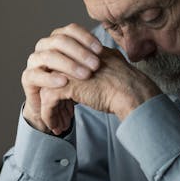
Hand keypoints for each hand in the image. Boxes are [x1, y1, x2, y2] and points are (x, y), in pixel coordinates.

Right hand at [21, 24, 102, 133]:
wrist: (55, 106)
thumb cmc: (73, 84)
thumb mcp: (85, 69)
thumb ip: (93, 58)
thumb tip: (113, 50)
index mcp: (58, 39)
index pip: (71, 30)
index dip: (86, 37)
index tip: (101, 50)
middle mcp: (45, 46)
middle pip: (60, 40)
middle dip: (80, 52)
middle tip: (96, 64)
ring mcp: (34, 61)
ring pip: (48, 56)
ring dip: (69, 64)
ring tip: (85, 75)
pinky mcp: (28, 78)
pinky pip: (36, 74)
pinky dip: (50, 78)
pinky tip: (64, 82)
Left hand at [39, 47, 160, 132]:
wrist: (131, 92)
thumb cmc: (128, 86)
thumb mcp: (114, 67)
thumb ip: (105, 64)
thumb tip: (106, 65)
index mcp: (84, 53)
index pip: (63, 71)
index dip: (63, 89)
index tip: (67, 107)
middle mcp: (73, 59)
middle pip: (52, 80)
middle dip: (54, 102)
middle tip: (59, 119)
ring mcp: (68, 71)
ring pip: (47, 90)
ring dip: (50, 111)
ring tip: (57, 126)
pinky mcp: (65, 85)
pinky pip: (48, 101)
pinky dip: (49, 115)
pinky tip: (56, 127)